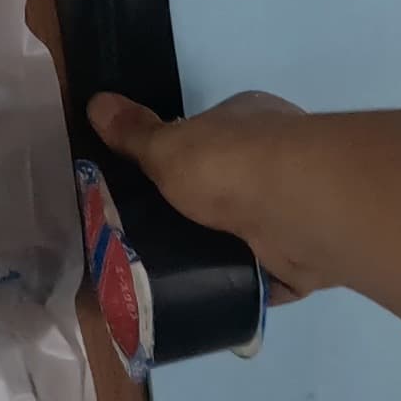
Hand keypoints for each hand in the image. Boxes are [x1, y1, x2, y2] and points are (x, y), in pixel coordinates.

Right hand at [88, 91, 335, 301]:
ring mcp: (295, 206)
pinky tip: (215, 298)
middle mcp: (279, 159)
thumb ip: (134, 133)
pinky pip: (269, 274)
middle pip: (232, 187)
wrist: (293, 208)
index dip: (185, 158)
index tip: (155, 188)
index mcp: (249, 119)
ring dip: (226, 249)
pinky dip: (247, 286)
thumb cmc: (229, 164)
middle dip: (203, 210)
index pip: (212, 136)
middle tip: (158, 237)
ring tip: (177, 273)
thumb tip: (96, 101)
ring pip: (253, 232)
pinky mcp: (305, 252)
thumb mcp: (167, 145)